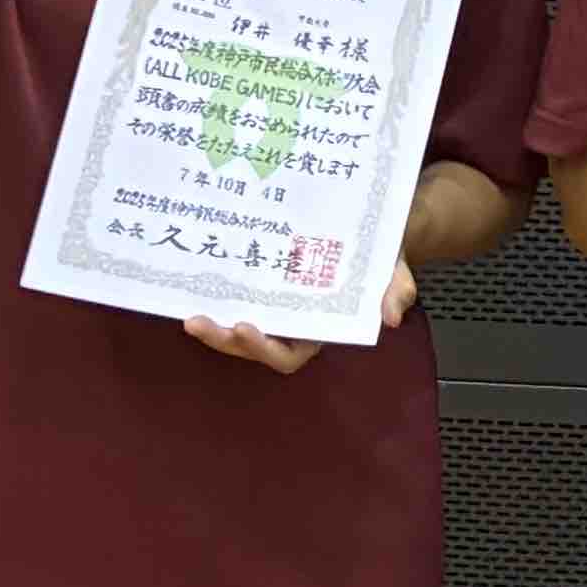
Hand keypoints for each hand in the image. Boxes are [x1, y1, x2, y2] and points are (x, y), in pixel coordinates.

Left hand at [184, 253, 410, 378]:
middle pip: (251, 346)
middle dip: (224, 340)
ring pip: (236, 329)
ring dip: (212, 327)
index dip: (265, 348)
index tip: (246, 326)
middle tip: (198, 322)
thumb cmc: (381, 256)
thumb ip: (397, 291)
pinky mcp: (259, 288)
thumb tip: (391, 317)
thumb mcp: (395, 271)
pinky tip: (195, 285)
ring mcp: (273, 308)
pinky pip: (233, 301)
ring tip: (188, 314)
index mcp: (319, 329)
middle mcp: (291, 326)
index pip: (288, 354)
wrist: (370, 231)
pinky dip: (215, 299)